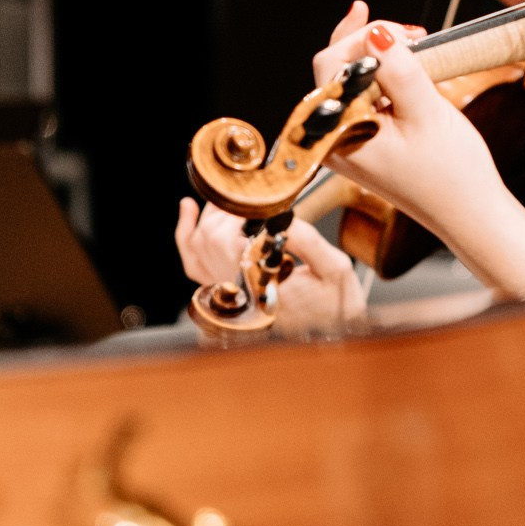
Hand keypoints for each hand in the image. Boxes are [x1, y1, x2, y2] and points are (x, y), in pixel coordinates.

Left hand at [172, 201, 365, 336]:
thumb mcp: (334, 268)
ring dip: (203, 218)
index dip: (235, 211)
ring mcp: (230, 296)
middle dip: (222, 209)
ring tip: (220, 196)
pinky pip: (194, 266)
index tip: (255, 195)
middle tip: (244, 191)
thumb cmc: (336, 305)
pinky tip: (189, 216)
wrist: (334, 334)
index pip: (227, 242)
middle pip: (208, 240)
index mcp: (262, 288)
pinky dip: (188, 240)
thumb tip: (278, 214)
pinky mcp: (228, 294)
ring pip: (196, 250)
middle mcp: (240, 294)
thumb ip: (307, 240)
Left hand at [310, 4, 515, 242]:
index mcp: (338, 135)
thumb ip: (398, 70)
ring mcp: (347, 141)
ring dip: (379, 56)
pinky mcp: (364, 141)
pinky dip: (384, 75)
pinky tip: (405, 65)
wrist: (469, 212)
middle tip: (412, 34)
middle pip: (336, 69)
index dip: (364, 39)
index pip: (332, 65)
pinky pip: (363, 96)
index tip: (402, 33)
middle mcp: (333, 139)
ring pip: (350, 80)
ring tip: (415, 45)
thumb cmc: (451, 175)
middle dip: (371, 43)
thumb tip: (376, 33)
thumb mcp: (426, 112)